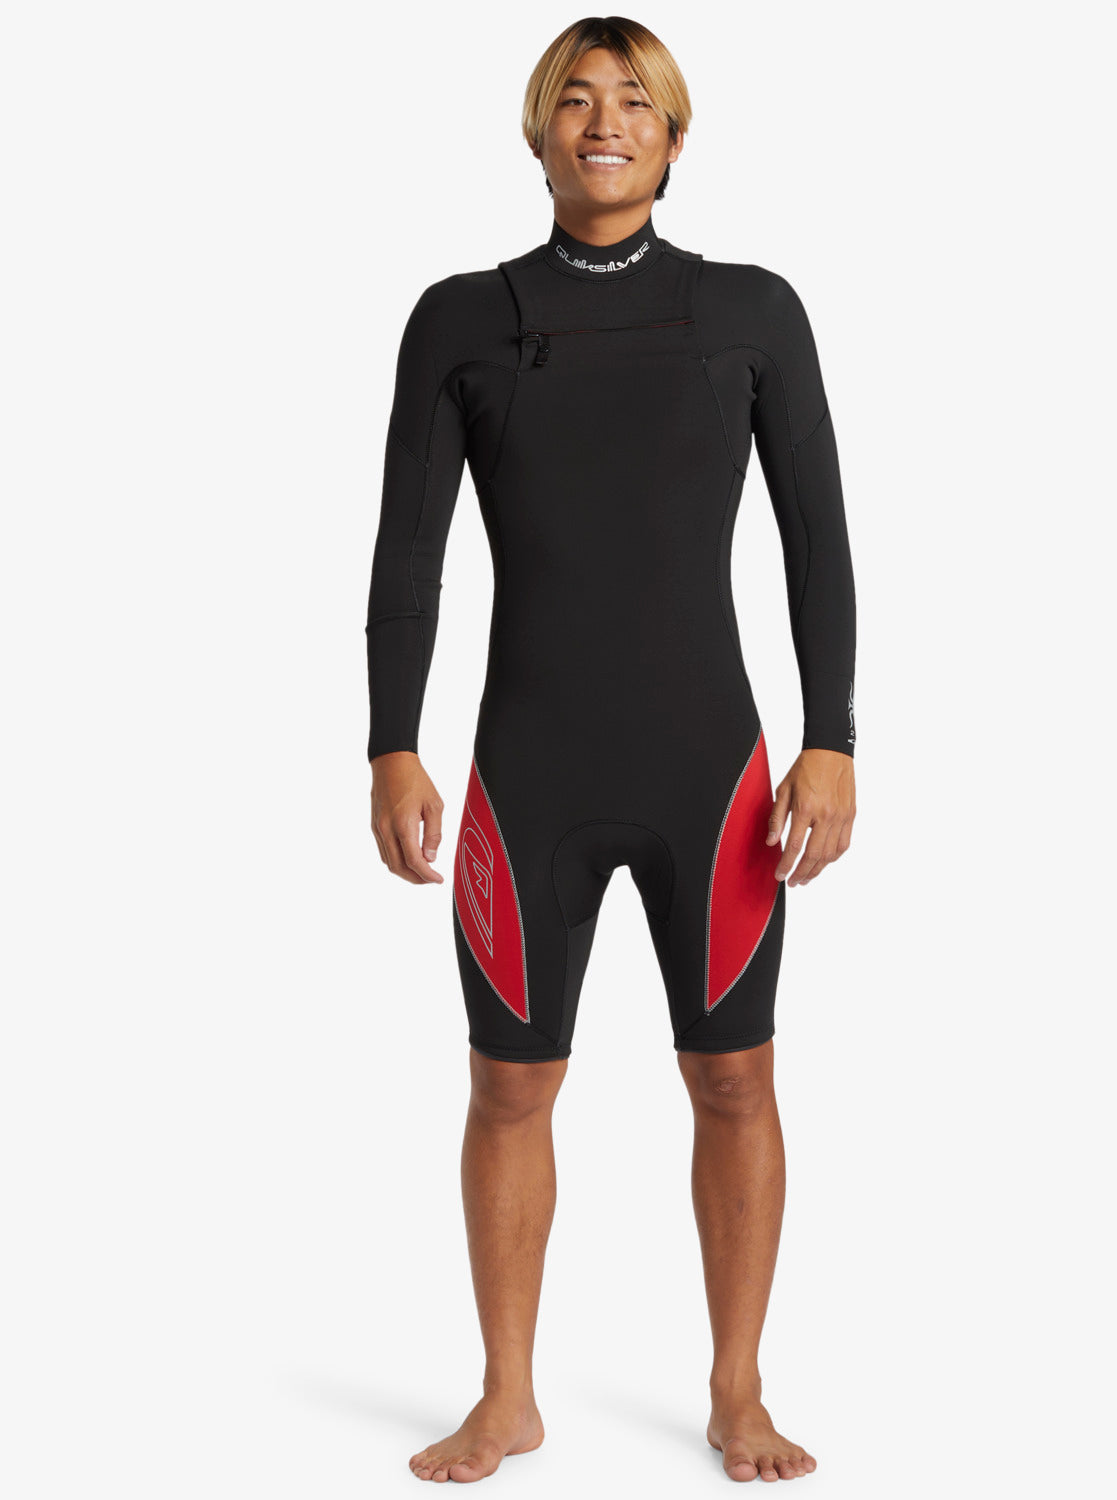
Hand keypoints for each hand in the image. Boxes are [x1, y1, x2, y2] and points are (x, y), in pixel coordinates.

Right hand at [370, 751, 445, 884]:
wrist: (391, 761)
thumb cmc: (415, 780)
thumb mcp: (434, 805)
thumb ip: (434, 834)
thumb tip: (431, 857)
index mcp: (403, 825)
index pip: (414, 861)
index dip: (427, 875)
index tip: (438, 879)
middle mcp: (386, 830)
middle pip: (398, 868)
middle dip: (416, 879)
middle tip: (431, 879)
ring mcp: (378, 829)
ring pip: (388, 862)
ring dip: (405, 872)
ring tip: (421, 871)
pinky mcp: (374, 826)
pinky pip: (384, 851)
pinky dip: (396, 861)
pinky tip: (408, 859)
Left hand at [767, 748, 855, 886]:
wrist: (831, 751)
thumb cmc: (805, 768)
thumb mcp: (784, 789)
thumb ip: (777, 818)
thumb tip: (771, 842)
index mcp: (805, 808)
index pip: (794, 846)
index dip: (786, 865)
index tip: (779, 876)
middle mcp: (826, 815)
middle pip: (814, 855)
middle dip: (801, 873)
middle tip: (792, 882)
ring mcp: (841, 816)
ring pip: (831, 854)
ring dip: (818, 869)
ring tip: (806, 877)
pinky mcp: (851, 815)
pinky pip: (844, 844)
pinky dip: (833, 857)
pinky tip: (824, 862)